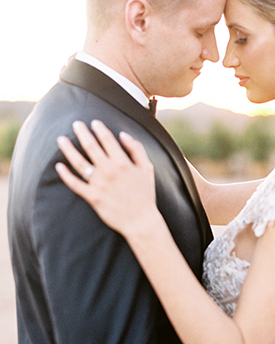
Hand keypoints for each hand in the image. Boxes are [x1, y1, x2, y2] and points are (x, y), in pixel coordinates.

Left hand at [56, 120, 157, 237]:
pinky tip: (59, 166)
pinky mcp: (93, 197)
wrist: (141, 221)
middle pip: (90, 146)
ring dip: (68, 149)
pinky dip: (66, 175)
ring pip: (79, 162)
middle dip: (81, 133)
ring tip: (61, 140)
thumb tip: (123, 134)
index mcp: (122, 162)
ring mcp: (99, 184)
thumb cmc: (145, 194)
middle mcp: (109, 171)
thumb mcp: (147, 168)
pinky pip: (75, 184)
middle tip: (75, 124)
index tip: (93, 122)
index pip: (107, 139)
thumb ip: (136, 149)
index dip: (99, 129)